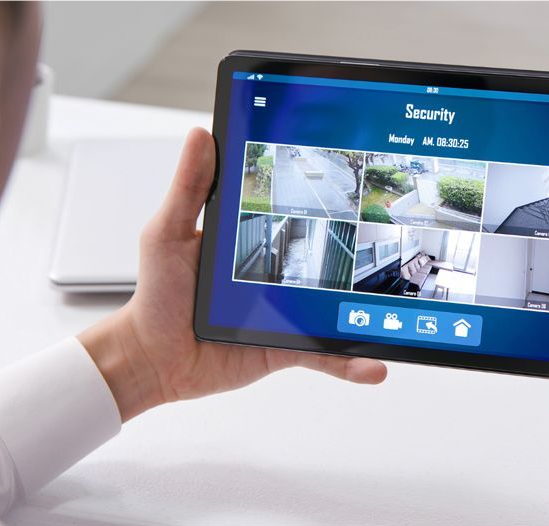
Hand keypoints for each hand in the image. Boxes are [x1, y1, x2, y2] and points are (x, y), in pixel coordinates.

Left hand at [80, 128, 386, 420]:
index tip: (355, 174)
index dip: (324, 192)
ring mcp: (285, 310)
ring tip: (396, 312)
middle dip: (362, 251)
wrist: (152, 358)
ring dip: (367, 314)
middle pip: (329, 258)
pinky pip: (324, 354)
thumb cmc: (156, 295)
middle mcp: (276, 271)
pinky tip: (373, 367)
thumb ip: (189, 189)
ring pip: (337, 308)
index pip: (295, 208)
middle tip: (396, 239)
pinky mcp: (286, 345)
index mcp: (252, 236)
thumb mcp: (168, 233)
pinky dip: (349, 363)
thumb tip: (202, 135)